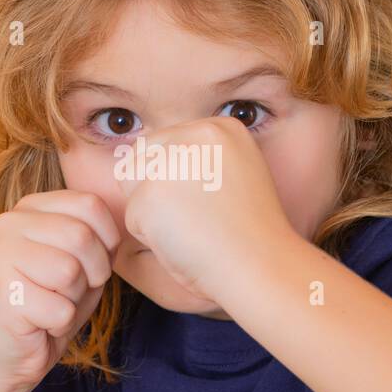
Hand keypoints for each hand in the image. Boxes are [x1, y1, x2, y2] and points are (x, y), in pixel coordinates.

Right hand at [0, 190, 120, 391]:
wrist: (11, 353)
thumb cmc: (52, 302)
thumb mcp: (82, 261)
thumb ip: (97, 235)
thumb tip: (129, 218)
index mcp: (31, 207)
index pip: (90, 204)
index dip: (107, 241)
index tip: (90, 265)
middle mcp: (9, 223)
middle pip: (81, 236)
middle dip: (93, 273)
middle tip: (70, 291)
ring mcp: (0, 255)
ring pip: (70, 271)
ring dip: (74, 299)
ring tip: (52, 304)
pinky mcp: (2, 294)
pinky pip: (60, 309)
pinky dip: (60, 324)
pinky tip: (39, 323)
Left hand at [116, 116, 299, 300]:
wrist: (259, 264)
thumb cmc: (249, 232)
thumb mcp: (236, 174)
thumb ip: (202, 159)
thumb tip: (155, 157)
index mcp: (220, 127)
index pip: (166, 143)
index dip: (177, 179)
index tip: (207, 202)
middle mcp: (192, 134)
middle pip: (142, 158)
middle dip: (157, 191)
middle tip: (198, 218)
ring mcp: (169, 162)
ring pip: (132, 185)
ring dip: (152, 211)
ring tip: (192, 228)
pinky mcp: (149, 194)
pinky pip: (132, 217)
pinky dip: (151, 238)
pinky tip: (185, 243)